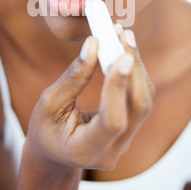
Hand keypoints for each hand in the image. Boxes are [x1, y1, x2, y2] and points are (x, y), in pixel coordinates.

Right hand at [26, 30, 154, 171]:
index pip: (113, 121)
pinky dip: (134, 73)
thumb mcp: (49, 104)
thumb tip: (93, 44)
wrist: (55, 154)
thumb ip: (73, 78)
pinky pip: (140, 99)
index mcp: (85, 150)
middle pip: (138, 109)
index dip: (118, 88)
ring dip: (136, 66)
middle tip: (123, 35)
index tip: (121, 56)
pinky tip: (124, 51)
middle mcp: (112, 151)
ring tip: (123, 35)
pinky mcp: (130, 129)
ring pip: (144, 101)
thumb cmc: (46, 129)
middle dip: (134, 69)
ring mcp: (124, 142)